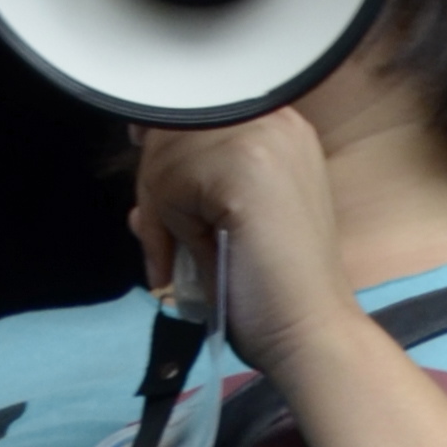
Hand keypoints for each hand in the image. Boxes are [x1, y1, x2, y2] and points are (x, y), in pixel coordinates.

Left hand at [128, 110, 348, 378]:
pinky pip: (170, 180)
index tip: (160, 204)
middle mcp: (273, 116)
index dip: (165, 155)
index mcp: (275, 124)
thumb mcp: (230, 209)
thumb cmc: (273, 286)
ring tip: (180, 263)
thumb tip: (135, 136)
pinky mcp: (244, 164)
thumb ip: (194, 171)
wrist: (311, 335)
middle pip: (172, 125)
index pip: (191, 111)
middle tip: (164, 249)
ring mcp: (262, 135)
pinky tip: (197, 261)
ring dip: (160, 215)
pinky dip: (169, 227)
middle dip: (154, 190)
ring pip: (165, 153)